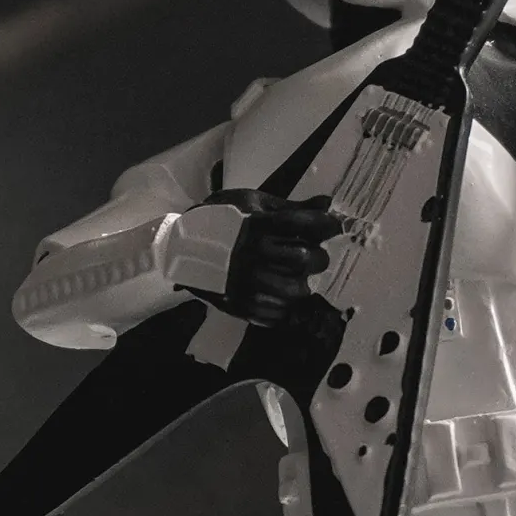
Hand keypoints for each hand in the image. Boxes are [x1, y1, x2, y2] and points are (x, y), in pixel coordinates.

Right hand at [215, 189, 341, 325]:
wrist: (180, 248)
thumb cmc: (222, 220)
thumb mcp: (253, 204)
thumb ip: (292, 208)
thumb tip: (328, 203)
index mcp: (257, 225)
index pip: (305, 224)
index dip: (328, 225)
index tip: (335, 226)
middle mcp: (253, 254)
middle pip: (305, 260)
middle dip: (318, 257)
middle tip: (315, 256)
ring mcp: (247, 283)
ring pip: (297, 291)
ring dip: (303, 283)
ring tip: (297, 277)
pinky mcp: (242, 305)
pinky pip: (280, 312)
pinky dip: (286, 303)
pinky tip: (279, 292)